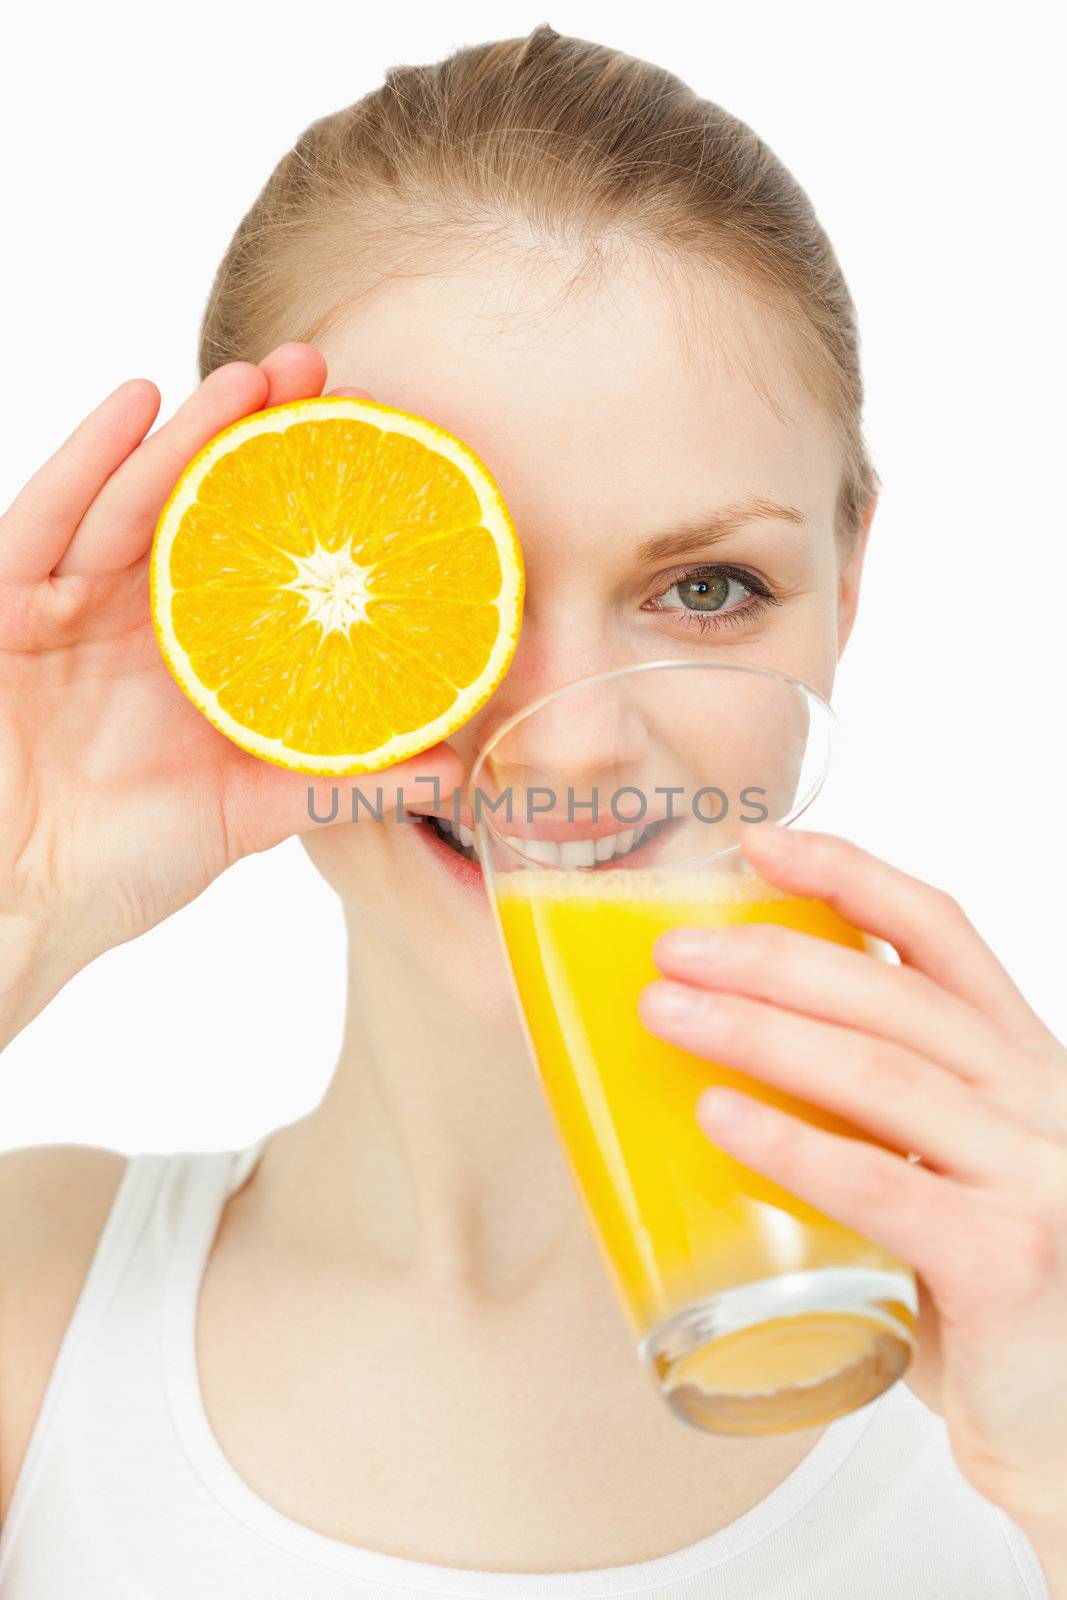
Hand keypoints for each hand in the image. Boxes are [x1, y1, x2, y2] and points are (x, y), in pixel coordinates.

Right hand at [0, 344, 460, 983]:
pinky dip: (89, 461)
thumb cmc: (122, 865)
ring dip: (191, 433)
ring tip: (253, 380)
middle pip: (199, 504)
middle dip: (254, 434)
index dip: (305, 495)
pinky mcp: (7, 607)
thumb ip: (342, 785)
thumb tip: (455, 770)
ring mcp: (68, 606)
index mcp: (199, 654)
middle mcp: (137, 617)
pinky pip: (44, 520)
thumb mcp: (249, 814)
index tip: (369, 442)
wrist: (17, 905)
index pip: (257, 554)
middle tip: (316, 372)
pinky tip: (139, 404)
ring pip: (134, 499)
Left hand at [638, 824, 1066, 1536]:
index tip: (757, 845)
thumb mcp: (946, 1167)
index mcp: (1016, 1059)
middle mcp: (1035, 1098)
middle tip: (671, 949)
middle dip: (768, 957)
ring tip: (667, 1012)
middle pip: (890, 992)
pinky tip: (718, 1118)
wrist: (1064, 1416)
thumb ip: (873, 1110)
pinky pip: (883, 1185)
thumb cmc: (984, 1287)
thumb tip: (722, 1052)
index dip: (847, 874)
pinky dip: (792, 1144)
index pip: (939, 930)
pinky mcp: (1006, 1261)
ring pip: (878, 1072)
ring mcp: (1031, 1176)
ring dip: (757, 1032)